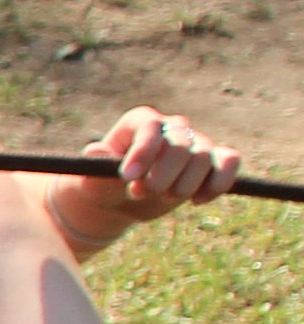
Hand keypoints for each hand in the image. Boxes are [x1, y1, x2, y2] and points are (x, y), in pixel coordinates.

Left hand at [48, 103, 241, 252]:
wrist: (122, 201)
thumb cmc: (105, 185)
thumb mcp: (92, 180)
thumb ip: (97, 166)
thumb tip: (95, 149)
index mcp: (140, 122)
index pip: (150, 126)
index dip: (143, 152)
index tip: (128, 178)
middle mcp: (172, 127)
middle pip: (180, 146)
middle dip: (161, 176)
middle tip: (140, 193)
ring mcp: (196, 142)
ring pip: (204, 157)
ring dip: (184, 185)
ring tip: (163, 197)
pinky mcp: (214, 161)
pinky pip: (230, 161)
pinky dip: (219, 182)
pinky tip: (196, 201)